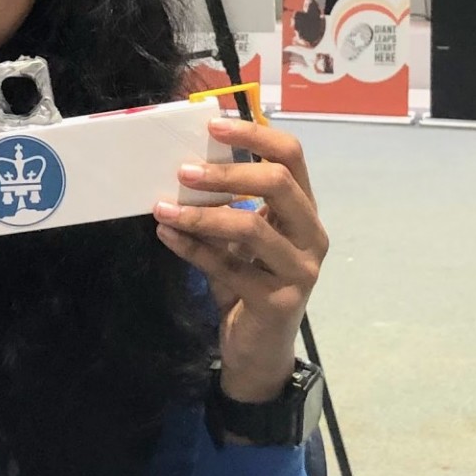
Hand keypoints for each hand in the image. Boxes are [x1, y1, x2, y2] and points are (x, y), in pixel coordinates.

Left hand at [155, 118, 328, 403]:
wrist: (258, 349)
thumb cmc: (249, 283)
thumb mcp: (240, 239)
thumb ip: (227, 205)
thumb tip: (185, 164)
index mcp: (304, 210)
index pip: (292, 156)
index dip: (255, 135)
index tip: (213, 126)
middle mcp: (312, 235)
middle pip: (278, 184)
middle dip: (226, 174)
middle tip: (182, 172)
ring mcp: (301, 269)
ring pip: (250, 227)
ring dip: (200, 214)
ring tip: (163, 208)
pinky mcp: (280, 301)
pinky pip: (229, 267)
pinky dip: (192, 249)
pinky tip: (166, 236)